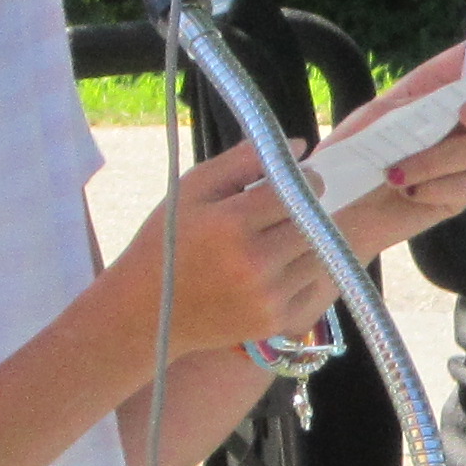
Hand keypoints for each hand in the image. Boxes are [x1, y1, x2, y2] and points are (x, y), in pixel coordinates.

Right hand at [102, 142, 338, 361]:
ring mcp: (268, 296)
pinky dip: (301, 274)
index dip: (304, 180)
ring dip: (307, 242)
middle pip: (313, 223)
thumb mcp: (193, 189)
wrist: (148, 313)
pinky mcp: (275, 320)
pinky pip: (312, 286)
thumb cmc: (168, 242)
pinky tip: (274, 269)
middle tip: (286, 211)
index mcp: (232, 223)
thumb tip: (298, 145)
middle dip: (306, 211)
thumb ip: (244, 160)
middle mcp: (255, 262)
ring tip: (276, 240)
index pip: (298, 190)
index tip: (297, 180)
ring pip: (318, 255)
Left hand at [324, 43, 465, 256]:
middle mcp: (447, 125)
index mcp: (425, 96)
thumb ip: (413, 104)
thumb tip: (449, 99)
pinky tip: (407, 193)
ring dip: (431, 161)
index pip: (462, 66)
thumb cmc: (345, 159)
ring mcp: (454, 162)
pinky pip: (464, 186)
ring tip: (393, 176)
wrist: (334, 212)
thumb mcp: (372, 122)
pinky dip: (433, 188)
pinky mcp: (454, 196)